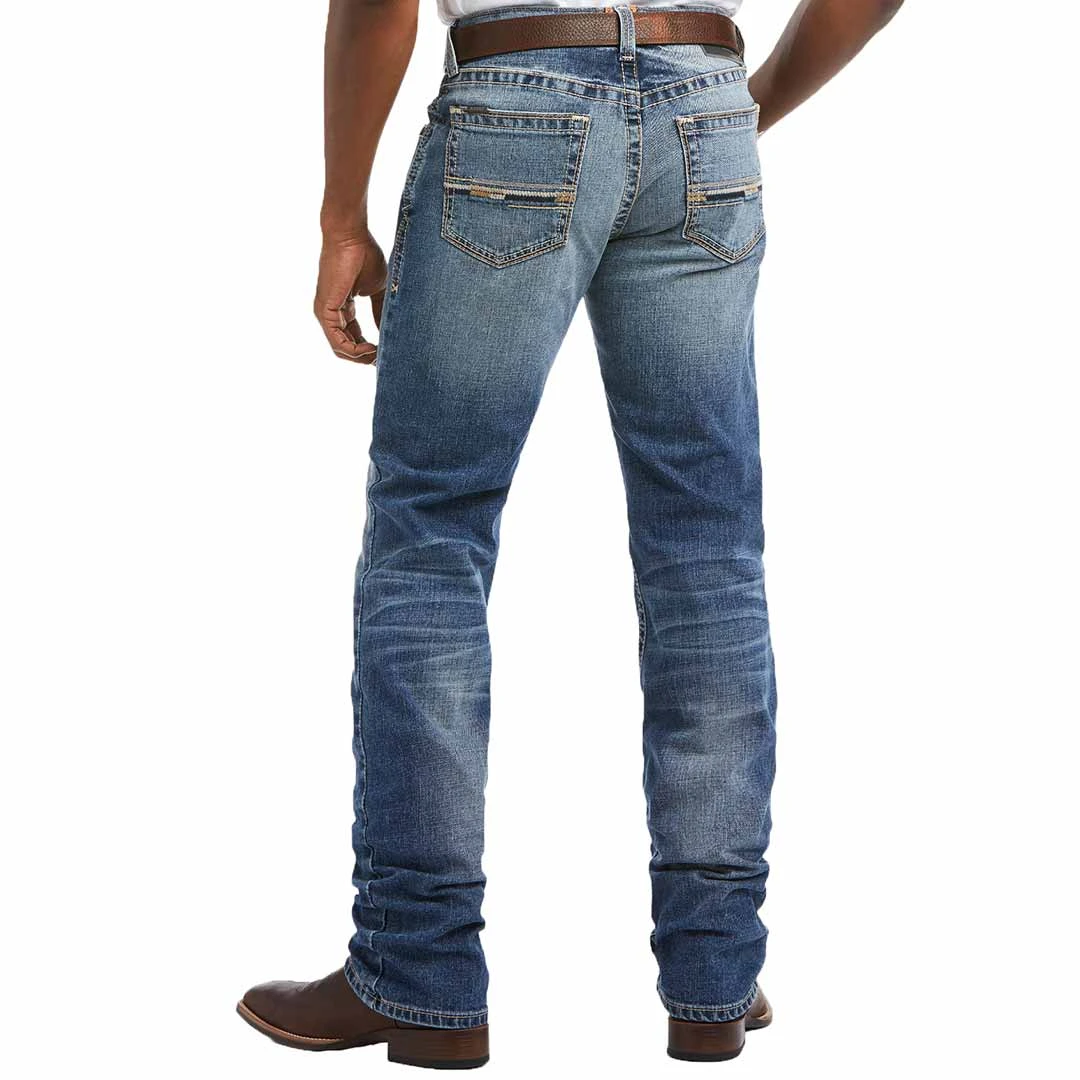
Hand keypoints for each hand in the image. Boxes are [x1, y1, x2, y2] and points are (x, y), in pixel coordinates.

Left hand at [314, 231, 387, 363]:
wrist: (351, 236)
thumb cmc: (364, 255)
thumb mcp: (377, 290)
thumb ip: (380, 311)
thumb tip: (388, 331)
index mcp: (342, 308)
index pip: (353, 338)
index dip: (370, 349)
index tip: (387, 352)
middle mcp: (331, 313)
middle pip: (346, 348)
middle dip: (365, 357)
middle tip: (384, 360)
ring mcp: (325, 312)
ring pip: (341, 348)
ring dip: (361, 357)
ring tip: (379, 355)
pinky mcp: (325, 310)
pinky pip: (337, 341)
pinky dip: (354, 350)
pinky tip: (371, 349)